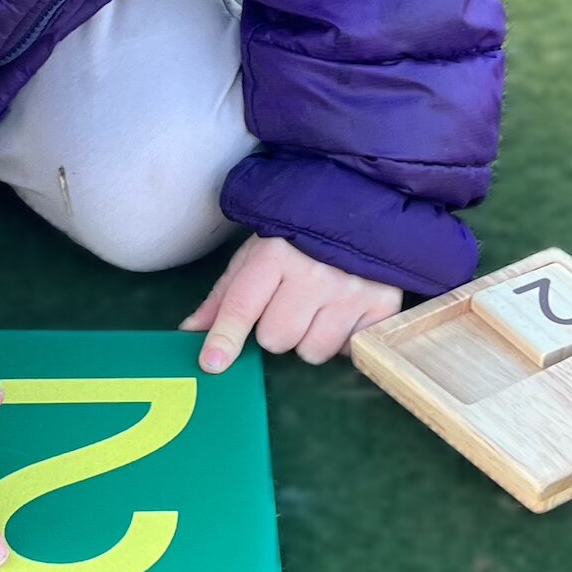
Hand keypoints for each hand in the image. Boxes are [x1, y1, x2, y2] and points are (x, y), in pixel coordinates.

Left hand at [179, 233, 402, 371]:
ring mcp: (352, 291)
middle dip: (276, 330)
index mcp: (276, 254)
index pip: (243, 305)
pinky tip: (343, 313)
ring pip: (312, 351)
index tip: (213, 363)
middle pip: (277, 338)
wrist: (363, 208)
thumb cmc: (299, 237)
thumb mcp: (256, 254)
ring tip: (318, 308)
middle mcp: (315, 273)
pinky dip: (341, 340)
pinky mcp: (382, 306)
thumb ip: (224, 296)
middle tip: (288, 306)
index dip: (226, 337)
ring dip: (309, 339)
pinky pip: (347, 351)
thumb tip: (189, 333)